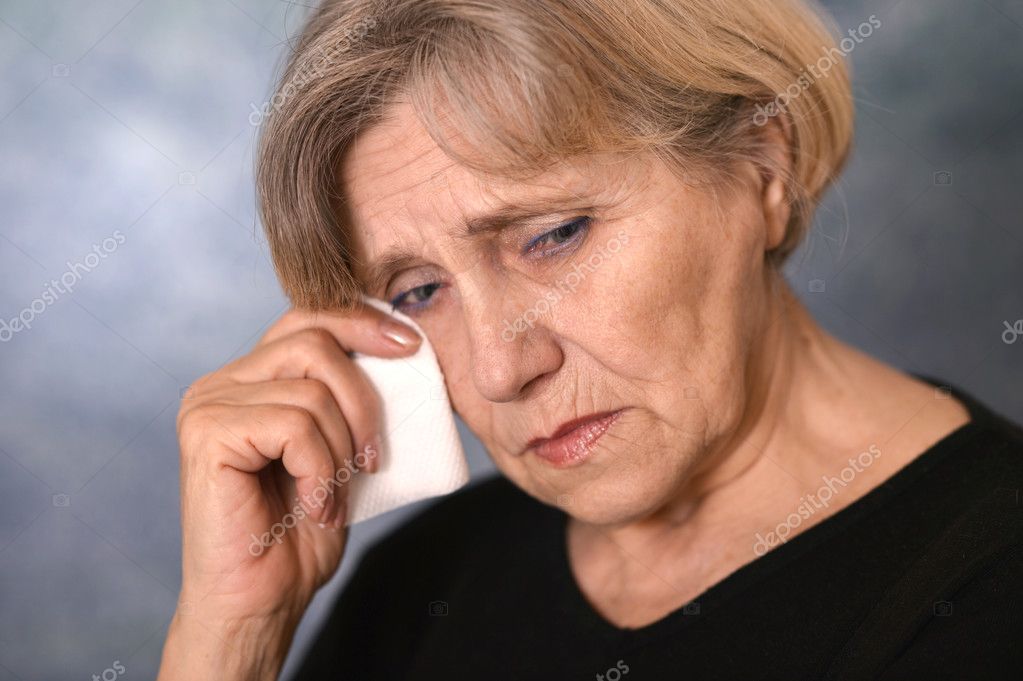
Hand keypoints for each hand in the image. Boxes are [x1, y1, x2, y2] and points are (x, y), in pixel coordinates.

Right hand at [157, 303, 420, 679]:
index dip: (362, 321)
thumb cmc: (299, 531)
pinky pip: (294, 426)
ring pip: (312, 391)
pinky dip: (321, 470)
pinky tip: (313, 506)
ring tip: (333, 496)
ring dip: (341, 451)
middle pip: (313, 342)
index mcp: (250, 379)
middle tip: (373, 458)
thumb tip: (401, 346)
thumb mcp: (340, 449)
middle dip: (362, 399)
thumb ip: (348, 398)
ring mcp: (208, 405)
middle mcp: (221, 383)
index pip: (307, 318)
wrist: (260, 601)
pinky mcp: (207, 433)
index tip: (411, 346)